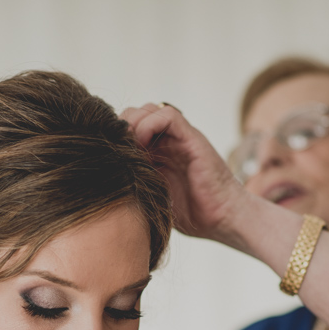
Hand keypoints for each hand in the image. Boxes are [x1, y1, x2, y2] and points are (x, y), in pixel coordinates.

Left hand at [121, 103, 249, 246]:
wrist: (223, 219)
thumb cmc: (192, 215)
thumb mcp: (153, 197)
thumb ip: (135, 183)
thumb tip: (105, 179)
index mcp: (158, 153)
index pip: (129, 127)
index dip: (116, 136)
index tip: (109, 154)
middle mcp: (169, 141)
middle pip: (136, 113)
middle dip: (121, 127)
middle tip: (116, 149)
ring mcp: (181, 138)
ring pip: (149, 109)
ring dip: (133, 124)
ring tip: (129, 148)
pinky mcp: (192, 138)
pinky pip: (167, 115)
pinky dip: (149, 124)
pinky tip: (142, 145)